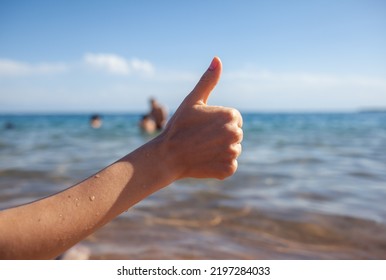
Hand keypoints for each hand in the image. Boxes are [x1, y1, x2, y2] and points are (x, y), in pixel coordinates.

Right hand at [159, 57, 242, 179]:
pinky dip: (219, 165)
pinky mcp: (228, 169)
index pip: (234, 119)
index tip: (204, 126)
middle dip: (221, 136)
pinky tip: (205, 161)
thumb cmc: (179, 126)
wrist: (168, 155)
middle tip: (202, 138)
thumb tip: (217, 59)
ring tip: (203, 149)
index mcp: (230, 115)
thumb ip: (208, 80)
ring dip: (221, 151)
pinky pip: (229, 165)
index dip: (218, 122)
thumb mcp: (192, 100)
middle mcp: (235, 133)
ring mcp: (232, 152)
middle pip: (235, 134)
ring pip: (233, 150)